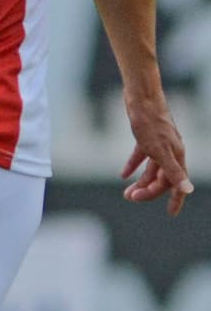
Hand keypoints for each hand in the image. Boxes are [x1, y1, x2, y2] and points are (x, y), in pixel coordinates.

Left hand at [121, 91, 192, 216]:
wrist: (141, 96)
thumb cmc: (151, 122)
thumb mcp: (159, 151)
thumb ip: (173, 172)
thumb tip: (188, 190)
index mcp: (177, 156)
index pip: (177, 184)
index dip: (175, 200)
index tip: (171, 214)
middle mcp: (170, 151)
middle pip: (162, 178)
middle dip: (148, 190)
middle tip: (130, 197)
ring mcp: (158, 144)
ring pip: (151, 169)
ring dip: (140, 181)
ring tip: (126, 192)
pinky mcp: (146, 137)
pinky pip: (141, 156)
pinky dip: (133, 166)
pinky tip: (123, 175)